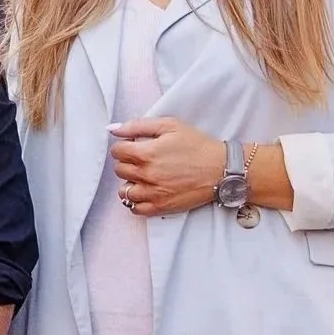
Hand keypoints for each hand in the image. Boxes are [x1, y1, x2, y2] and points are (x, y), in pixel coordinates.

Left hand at [108, 117, 227, 217]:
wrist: (221, 169)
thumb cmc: (197, 145)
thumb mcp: (170, 126)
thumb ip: (138, 126)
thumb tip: (112, 129)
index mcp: (146, 153)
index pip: (116, 151)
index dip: (125, 147)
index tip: (136, 147)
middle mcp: (146, 175)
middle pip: (119, 170)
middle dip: (128, 163)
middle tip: (144, 160)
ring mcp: (152, 193)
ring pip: (124, 191)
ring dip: (131, 183)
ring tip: (145, 177)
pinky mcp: (160, 206)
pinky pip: (135, 208)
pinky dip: (136, 201)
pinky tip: (147, 192)